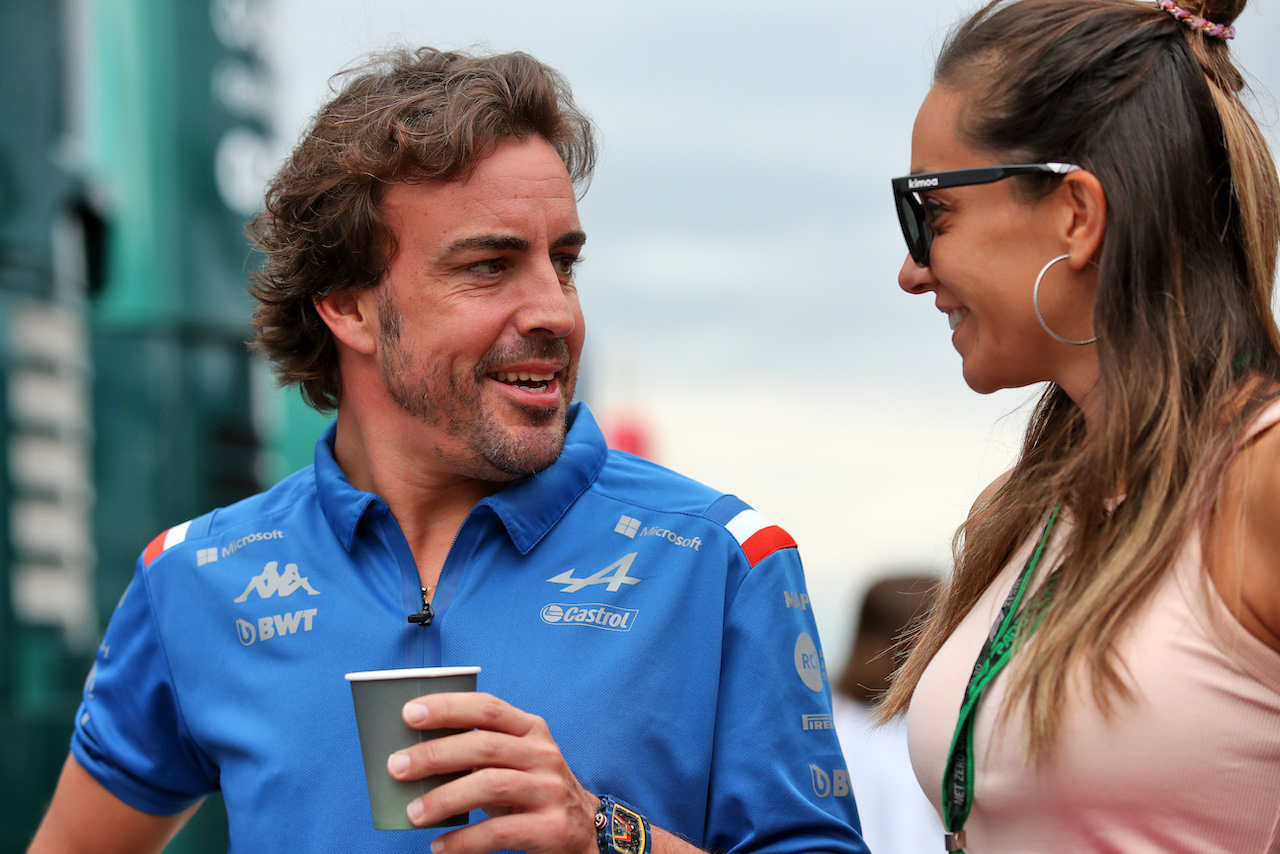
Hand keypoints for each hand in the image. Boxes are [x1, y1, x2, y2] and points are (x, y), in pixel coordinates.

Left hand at [387, 691, 599, 853]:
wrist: (585, 829)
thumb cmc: (533, 789)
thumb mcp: (516, 760)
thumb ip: (480, 750)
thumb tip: (414, 754)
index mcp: (531, 730)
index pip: (488, 708)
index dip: (448, 707)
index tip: (409, 713)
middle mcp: (543, 755)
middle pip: (483, 746)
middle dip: (435, 755)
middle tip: (397, 767)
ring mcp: (549, 790)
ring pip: (490, 786)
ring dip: (444, 799)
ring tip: (413, 813)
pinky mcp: (551, 828)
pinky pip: (499, 832)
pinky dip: (464, 841)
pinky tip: (440, 846)